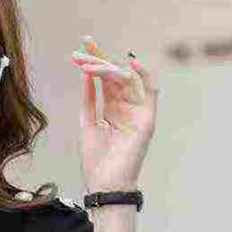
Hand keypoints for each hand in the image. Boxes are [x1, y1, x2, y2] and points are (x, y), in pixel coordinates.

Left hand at [71, 35, 159, 192]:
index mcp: (112, 111)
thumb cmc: (97, 161)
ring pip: (127, 81)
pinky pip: (150, 91)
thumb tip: (86, 74)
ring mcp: (137, 112)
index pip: (105, 81)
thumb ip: (89, 100)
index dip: (95, 64)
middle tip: (83, 46)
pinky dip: (143, 75)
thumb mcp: (88, 124)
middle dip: (99, 60)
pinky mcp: (147, 119)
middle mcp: (126, 109)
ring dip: (108, 69)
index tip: (81, 50)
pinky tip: (129, 63)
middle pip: (114, 77)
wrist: (105, 184)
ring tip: (90, 62)